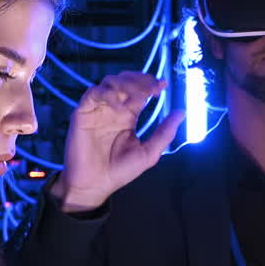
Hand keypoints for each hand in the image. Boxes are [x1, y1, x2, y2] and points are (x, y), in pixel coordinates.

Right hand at [52, 71, 184, 211]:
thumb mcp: (149, 153)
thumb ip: (165, 133)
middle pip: (124, 81)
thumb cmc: (120, 171)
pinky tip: (119, 106)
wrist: (95, 185)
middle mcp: (113, 109)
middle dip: (139, 80)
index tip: (163, 84)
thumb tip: (182, 113)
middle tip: (152, 87)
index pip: (139, 91)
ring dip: (125, 84)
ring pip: (109, 83)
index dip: (150, 84)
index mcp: (128, 115)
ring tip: (139, 94)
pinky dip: (107, 95)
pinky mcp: (82, 113)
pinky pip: (92, 94)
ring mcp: (98, 110)